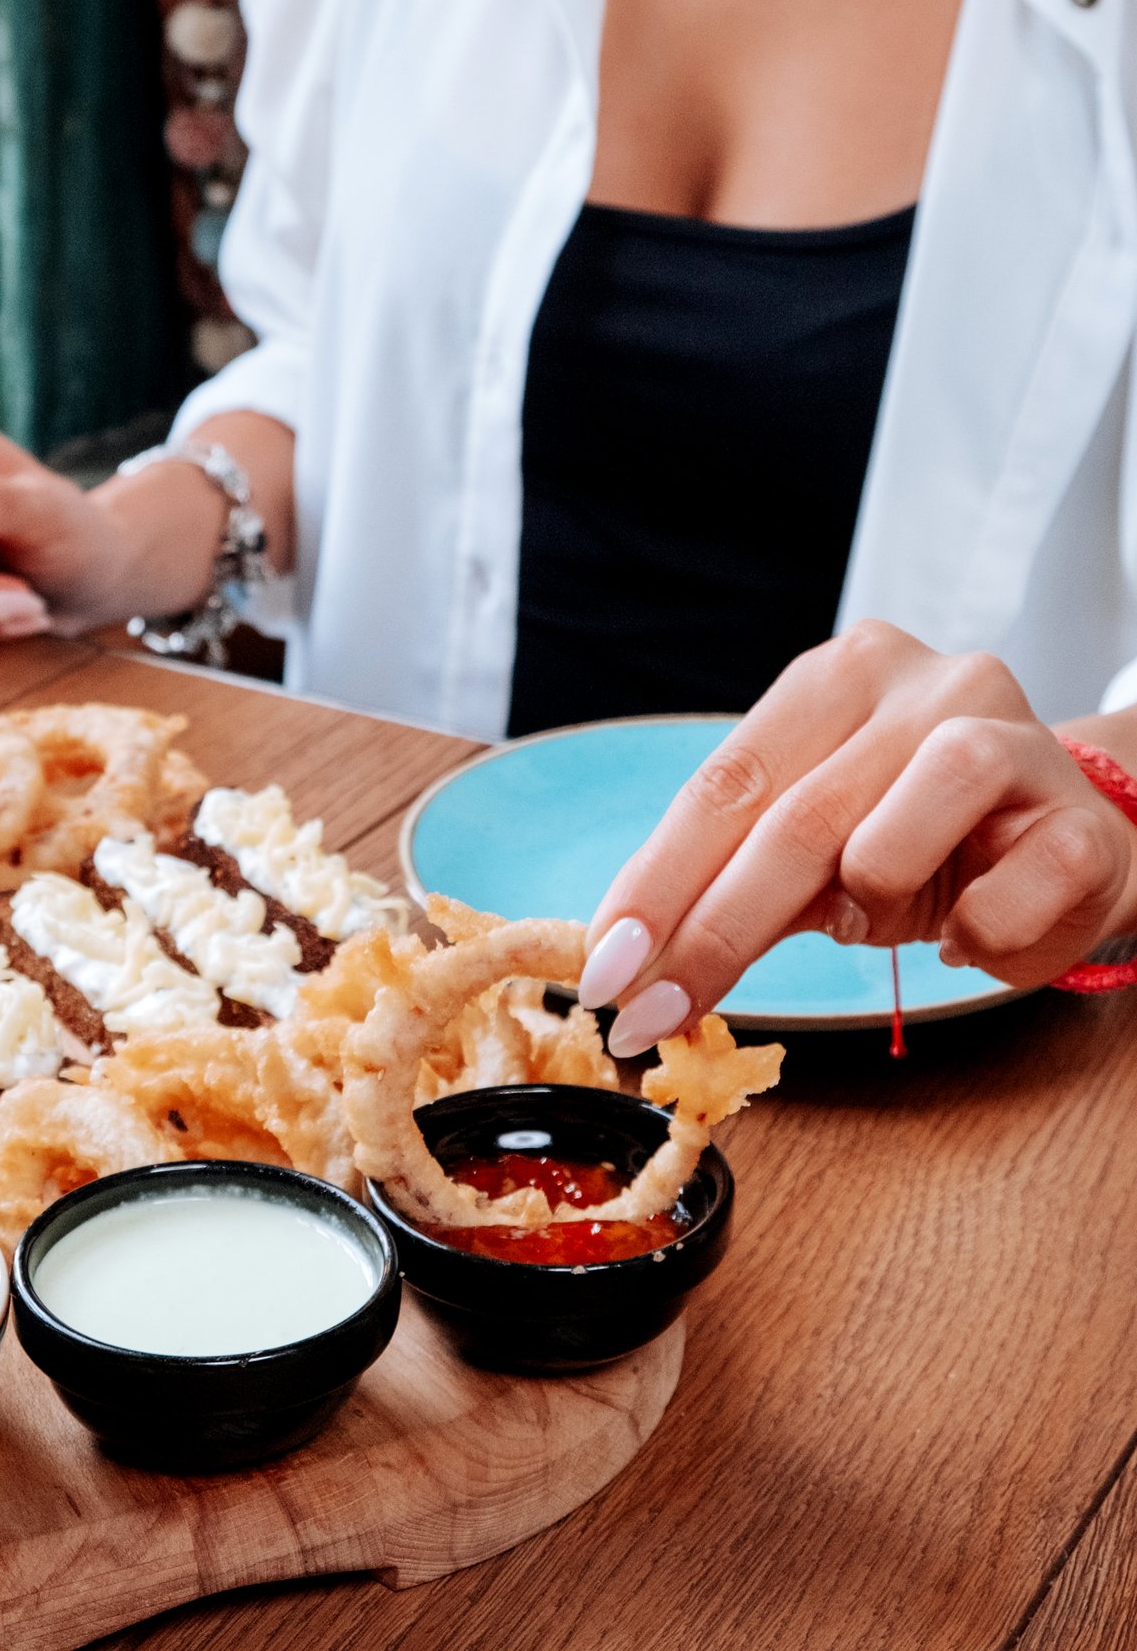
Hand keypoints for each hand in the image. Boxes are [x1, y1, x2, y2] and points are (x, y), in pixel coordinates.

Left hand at [578, 622, 1136, 1053]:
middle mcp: (925, 686)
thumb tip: (634, 966)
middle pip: (788, 824)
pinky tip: (975, 927)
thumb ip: (736, 883)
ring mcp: (1013, 742)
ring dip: (862, 912)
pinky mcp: (1081, 823)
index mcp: (840, 678)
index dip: (655, 883)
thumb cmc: (935, 837)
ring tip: (883, 916)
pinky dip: (964, 943)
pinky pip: (988, 913)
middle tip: (651, 1016)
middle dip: (708, 936)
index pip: (725, 784)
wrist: (1088, 834)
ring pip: (882, 854)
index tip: (606, 970)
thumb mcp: (826, 844)